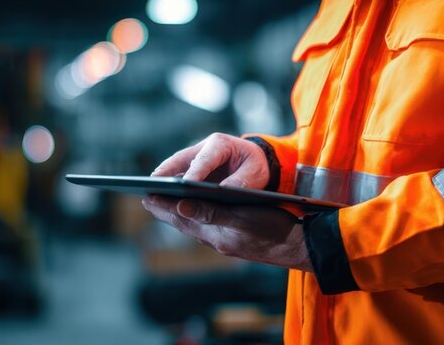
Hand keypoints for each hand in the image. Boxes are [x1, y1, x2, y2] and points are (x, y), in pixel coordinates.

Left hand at [142, 195, 312, 271]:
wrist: (298, 247)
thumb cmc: (273, 229)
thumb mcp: (242, 217)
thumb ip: (211, 213)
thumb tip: (180, 207)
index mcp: (213, 233)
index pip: (179, 218)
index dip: (162, 206)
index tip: (145, 195)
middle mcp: (215, 239)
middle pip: (183, 223)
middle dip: (166, 209)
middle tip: (148, 197)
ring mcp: (225, 241)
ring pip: (195, 225)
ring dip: (180, 213)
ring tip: (168, 202)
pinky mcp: (236, 240)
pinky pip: (209, 227)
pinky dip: (198, 216)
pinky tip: (200, 211)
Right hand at [151, 133, 268, 188]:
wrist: (254, 160)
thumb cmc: (255, 165)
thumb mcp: (255, 173)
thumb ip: (242, 182)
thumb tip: (222, 193)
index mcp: (220, 143)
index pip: (205, 159)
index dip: (194, 172)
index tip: (185, 185)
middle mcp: (203, 148)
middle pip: (181, 160)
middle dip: (167, 172)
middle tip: (152, 185)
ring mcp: (195, 158)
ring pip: (174, 167)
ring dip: (162, 179)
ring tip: (149, 195)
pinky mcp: (191, 168)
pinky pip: (176, 176)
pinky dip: (167, 186)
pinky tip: (158, 200)